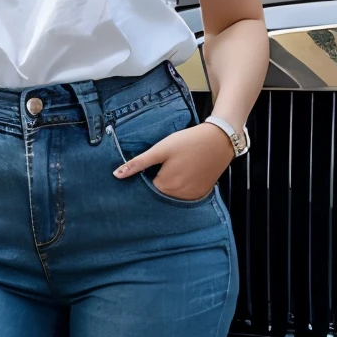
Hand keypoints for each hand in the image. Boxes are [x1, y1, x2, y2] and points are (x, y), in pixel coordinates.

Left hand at [113, 122, 233, 200]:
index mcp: (164, 185)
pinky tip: (188, 173)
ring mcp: (191, 196)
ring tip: (179, 167)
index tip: (153, 166)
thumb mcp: (161, 149)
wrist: (219, 140)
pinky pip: (186, 196)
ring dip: (172, 185)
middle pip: (160, 192)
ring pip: (173, 195)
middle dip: (159, 181)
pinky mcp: (202, 194)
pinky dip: (184, 187)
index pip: (146, 188)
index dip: (148, 176)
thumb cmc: (188, 142)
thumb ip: (139, 163)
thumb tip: (116, 175)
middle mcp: (178, 195)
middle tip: (168, 164)